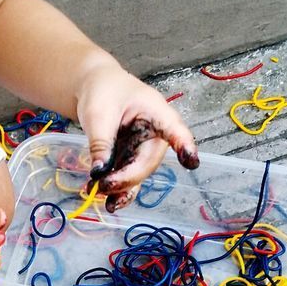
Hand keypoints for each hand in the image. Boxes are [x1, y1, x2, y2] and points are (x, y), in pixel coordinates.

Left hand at [76, 64, 197, 210]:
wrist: (95, 86)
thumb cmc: (104, 91)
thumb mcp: (98, 113)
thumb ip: (101, 142)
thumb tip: (98, 172)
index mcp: (157, 113)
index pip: (175, 130)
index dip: (183, 146)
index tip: (191, 162)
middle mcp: (156, 134)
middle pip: (149, 161)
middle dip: (128, 177)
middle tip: (103, 185)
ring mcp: (144, 149)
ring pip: (139, 174)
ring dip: (122, 188)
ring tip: (100, 194)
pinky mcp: (132, 158)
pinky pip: (129, 178)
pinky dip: (117, 189)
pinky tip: (105, 198)